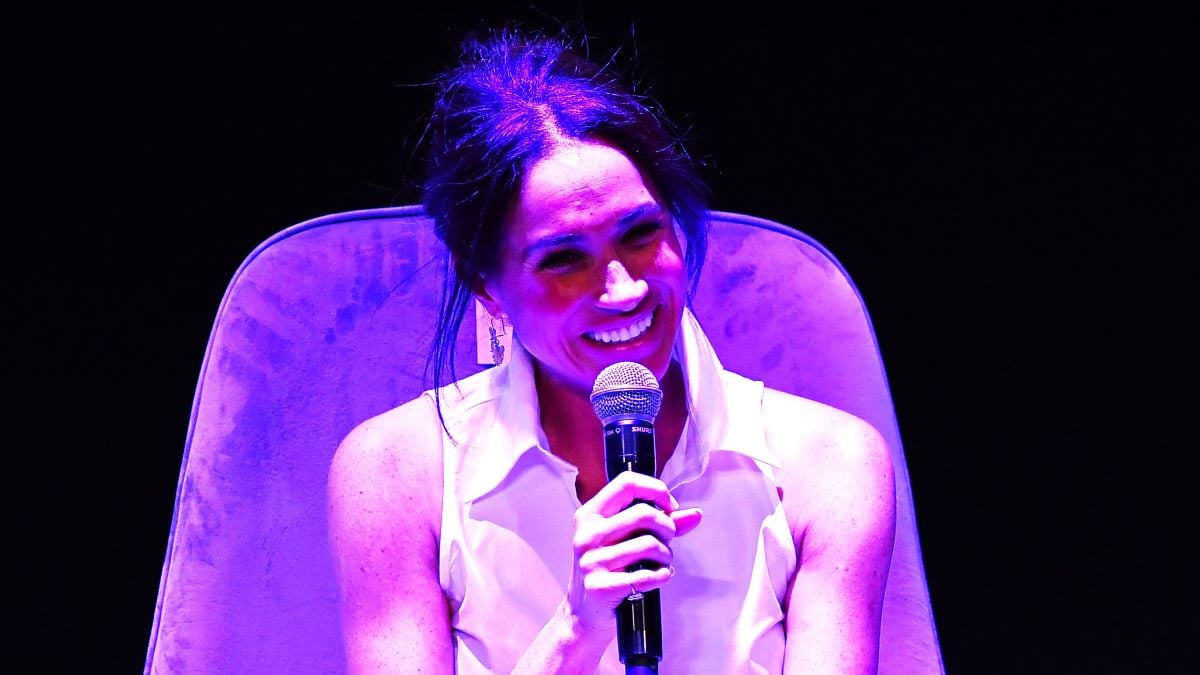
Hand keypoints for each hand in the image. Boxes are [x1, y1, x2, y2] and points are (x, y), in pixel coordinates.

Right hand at [565, 471, 702, 634]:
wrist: (585, 613)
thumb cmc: (609, 570)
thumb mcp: (626, 539)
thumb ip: (661, 523)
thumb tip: (695, 514)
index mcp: (590, 515)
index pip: (627, 483)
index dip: (656, 490)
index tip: (669, 508)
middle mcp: (586, 534)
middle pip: (643, 513)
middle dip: (667, 527)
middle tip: (668, 540)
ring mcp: (590, 561)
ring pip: (649, 544)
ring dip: (666, 555)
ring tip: (661, 562)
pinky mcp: (599, 586)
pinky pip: (646, 575)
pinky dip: (662, 576)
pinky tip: (658, 577)